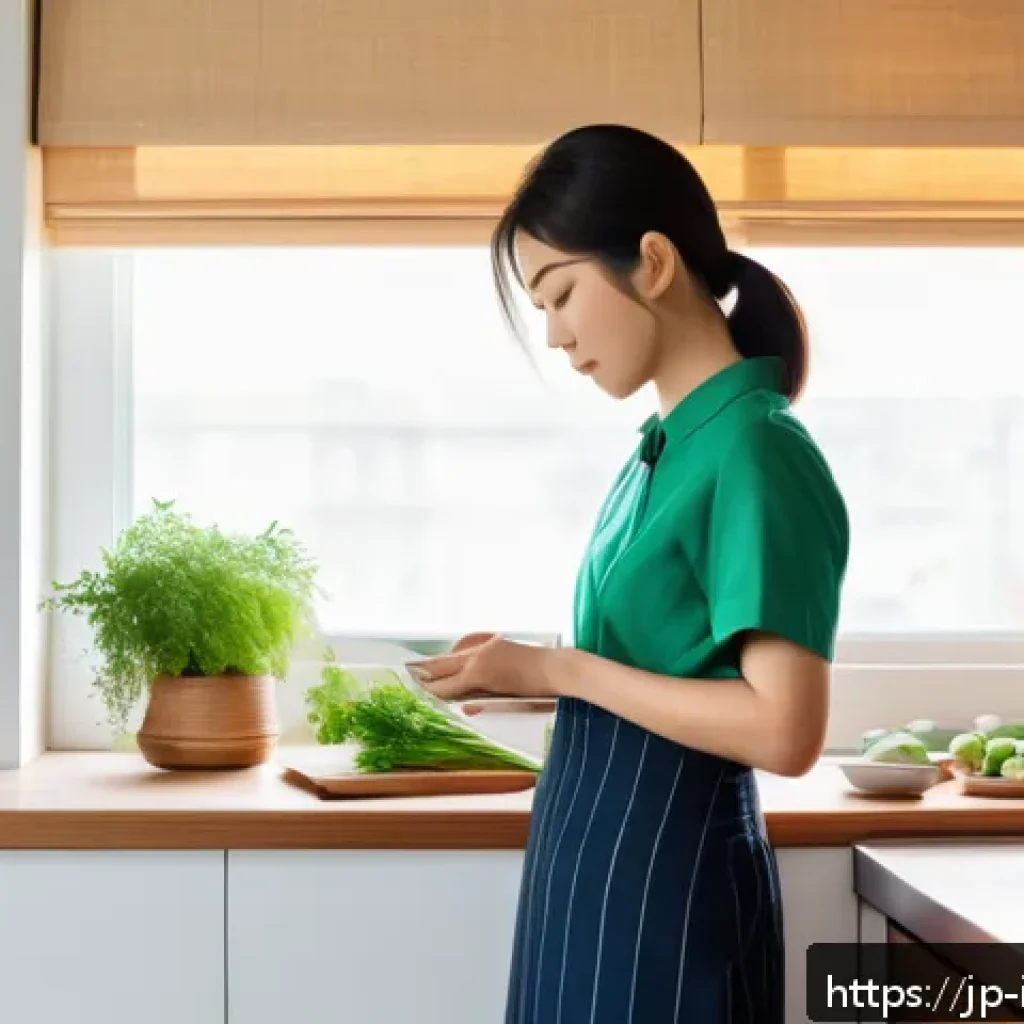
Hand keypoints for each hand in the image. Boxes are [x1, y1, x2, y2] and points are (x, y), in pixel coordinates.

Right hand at [406, 633, 561, 710]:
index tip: (419, 691)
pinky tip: (454, 656)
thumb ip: (481, 701)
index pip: (446, 684)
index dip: (432, 689)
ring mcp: (485, 647)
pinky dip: (458, 653)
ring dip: (440, 661)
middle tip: (410, 674)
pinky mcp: (494, 642)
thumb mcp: (504, 702)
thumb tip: (465, 704)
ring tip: (426, 667)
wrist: (556, 669)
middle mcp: (477, 656)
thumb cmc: (533, 691)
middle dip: (427, 671)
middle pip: (444, 664)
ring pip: (455, 654)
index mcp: (477, 673)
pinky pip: (469, 647)